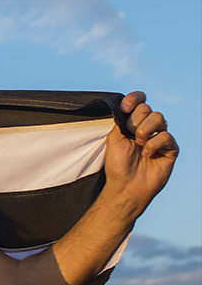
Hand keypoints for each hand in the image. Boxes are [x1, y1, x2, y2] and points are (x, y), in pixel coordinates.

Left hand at [104, 91, 178, 210]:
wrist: (126, 185)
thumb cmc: (118, 164)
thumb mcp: (114, 137)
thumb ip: (121, 119)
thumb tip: (126, 103)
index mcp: (132, 123)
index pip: (139, 101)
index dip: (134, 99)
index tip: (125, 107)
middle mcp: (147, 128)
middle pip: (147, 109)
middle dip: (136, 121)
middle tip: (130, 135)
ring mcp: (160, 137)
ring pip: (159, 118)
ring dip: (145, 130)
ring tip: (139, 144)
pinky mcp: (171, 149)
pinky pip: (166, 136)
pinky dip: (154, 144)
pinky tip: (147, 154)